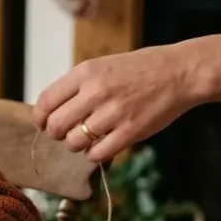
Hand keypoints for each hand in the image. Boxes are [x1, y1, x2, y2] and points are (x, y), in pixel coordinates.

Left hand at [34, 44, 208, 162]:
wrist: (180, 73)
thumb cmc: (140, 69)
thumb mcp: (102, 65)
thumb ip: (77, 85)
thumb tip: (51, 110)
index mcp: (85, 72)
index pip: (46, 101)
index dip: (40, 117)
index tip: (43, 123)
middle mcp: (96, 91)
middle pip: (56, 125)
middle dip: (56, 133)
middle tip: (65, 133)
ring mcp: (113, 113)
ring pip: (74, 142)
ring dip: (76, 144)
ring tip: (87, 138)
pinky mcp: (130, 132)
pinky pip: (97, 154)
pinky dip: (94, 154)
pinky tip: (102, 145)